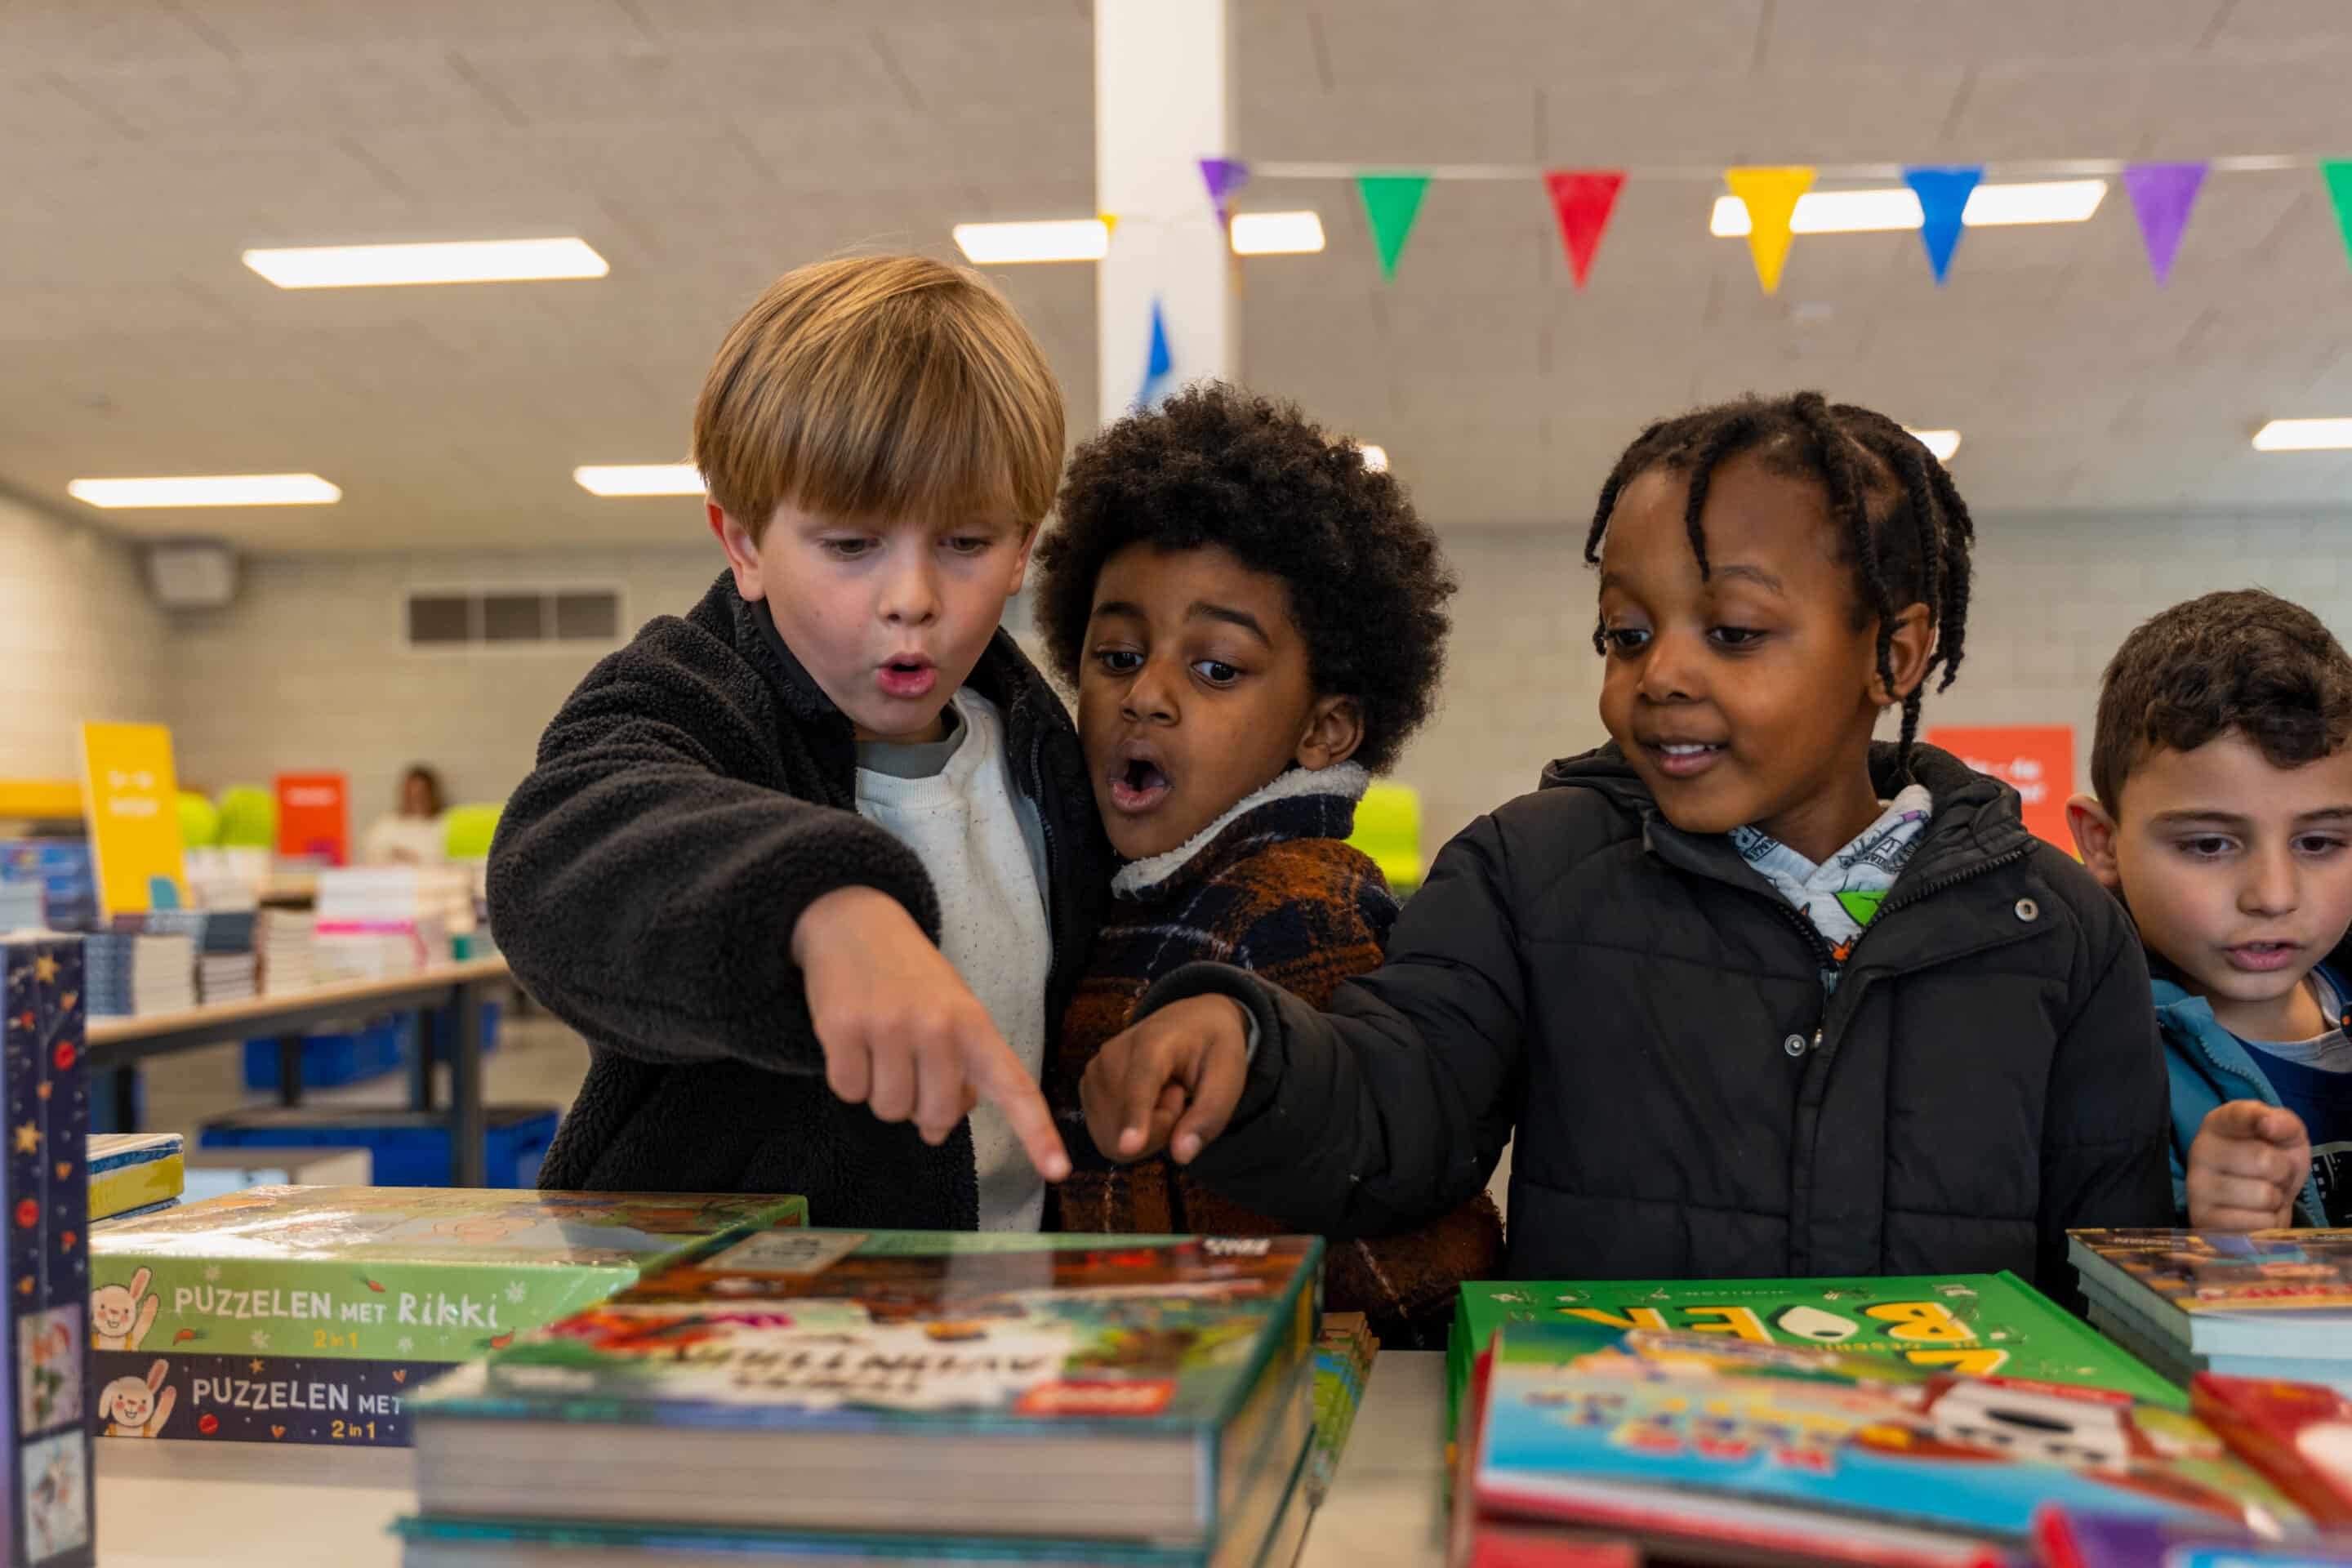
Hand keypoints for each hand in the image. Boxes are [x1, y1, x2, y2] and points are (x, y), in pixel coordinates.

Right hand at [791, 886, 1068, 1180]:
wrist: (854, 921)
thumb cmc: (912, 979)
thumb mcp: (953, 1009)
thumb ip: (961, 1064)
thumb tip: (939, 1123)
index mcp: (974, 1023)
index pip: (1014, 1086)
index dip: (1038, 1133)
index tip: (1059, 1170)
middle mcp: (936, 1027)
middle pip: (935, 1116)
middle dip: (922, 1110)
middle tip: (912, 1073)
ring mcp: (888, 1027)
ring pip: (889, 1110)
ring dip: (883, 1093)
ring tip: (882, 1048)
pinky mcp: (841, 1029)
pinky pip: (848, 1092)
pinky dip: (849, 1079)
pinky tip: (854, 1042)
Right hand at [1081, 994, 1250, 1165]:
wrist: (1191, 1022)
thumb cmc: (1213, 1048)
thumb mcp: (1230, 1075)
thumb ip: (1209, 1115)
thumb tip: (1181, 1155)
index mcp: (1154, 1041)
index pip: (1140, 1084)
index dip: (1134, 1117)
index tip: (1129, 1146)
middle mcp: (1113, 1053)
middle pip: (1127, 1125)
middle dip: (1161, 1129)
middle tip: (1180, 1095)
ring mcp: (1095, 1071)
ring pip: (1113, 1138)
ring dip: (1147, 1133)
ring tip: (1164, 1095)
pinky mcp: (1087, 1088)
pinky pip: (1106, 1138)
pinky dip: (1132, 1132)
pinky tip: (1147, 1103)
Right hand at [2186, 1100, 2309, 1231]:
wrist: (2259, 1205)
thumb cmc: (2272, 1164)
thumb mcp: (2287, 1139)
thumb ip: (2285, 1123)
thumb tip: (2271, 1123)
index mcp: (2216, 1124)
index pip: (2240, 1115)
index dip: (2263, 1121)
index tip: (2269, 1128)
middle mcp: (2199, 1152)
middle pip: (2266, 1161)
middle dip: (2282, 1173)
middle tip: (2271, 1175)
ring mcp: (2198, 1188)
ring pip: (2264, 1195)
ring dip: (2275, 1200)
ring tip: (2262, 1196)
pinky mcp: (2206, 1221)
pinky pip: (2260, 1224)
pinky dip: (2268, 1223)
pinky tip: (2252, 1215)